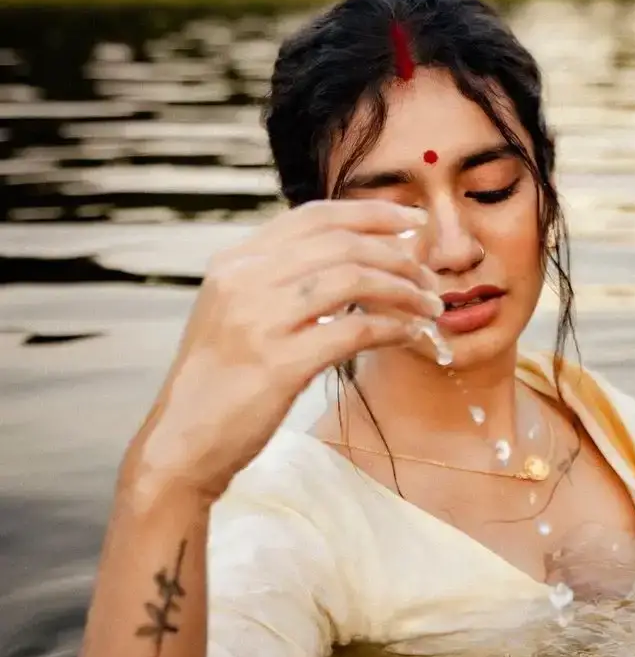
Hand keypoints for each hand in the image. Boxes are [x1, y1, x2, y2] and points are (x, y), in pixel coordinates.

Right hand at [127, 199, 440, 503]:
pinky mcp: (278, 364)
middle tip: (430, 279)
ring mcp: (258, 321)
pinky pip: (355, 332)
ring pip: (354, 280)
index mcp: (233, 262)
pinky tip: (411, 336)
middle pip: (342, 244)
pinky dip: (393, 329)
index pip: (314, 216)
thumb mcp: (237, 314)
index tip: (412, 223)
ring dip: (404, 290)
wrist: (182, 443)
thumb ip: (280, 281)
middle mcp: (242, 281)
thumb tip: (355, 259)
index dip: (371, 214)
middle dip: (398, 257)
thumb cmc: (222, 383)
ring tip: (430, 307)